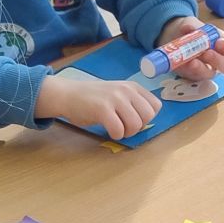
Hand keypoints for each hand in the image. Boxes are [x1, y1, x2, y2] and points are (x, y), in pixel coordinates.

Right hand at [35, 72, 160, 138]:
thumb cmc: (93, 98)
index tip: (132, 119)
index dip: (146, 118)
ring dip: (127, 133)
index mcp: (133, 87)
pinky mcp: (102, 109)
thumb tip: (146, 120)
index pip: (156, 106)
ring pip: (136, 124)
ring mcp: (114, 98)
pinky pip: (119, 130)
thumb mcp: (117, 93)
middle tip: (124, 127)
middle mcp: (126, 90)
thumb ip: (133, 102)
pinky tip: (109, 131)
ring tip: (117, 129)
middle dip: (138, 127)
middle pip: (148, 116)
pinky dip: (116, 135)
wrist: (67, 94)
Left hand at [154, 16, 223, 76]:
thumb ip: (192, 26)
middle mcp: (220, 59)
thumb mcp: (192, 23)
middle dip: (218, 61)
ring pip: (211, 74)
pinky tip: (184, 64)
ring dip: (202, 68)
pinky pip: (194, 77)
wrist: (175, 36)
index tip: (219, 42)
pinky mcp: (194, 75)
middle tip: (207, 53)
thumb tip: (189, 28)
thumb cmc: (191, 30)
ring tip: (192, 61)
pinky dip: (189, 71)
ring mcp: (208, 69)